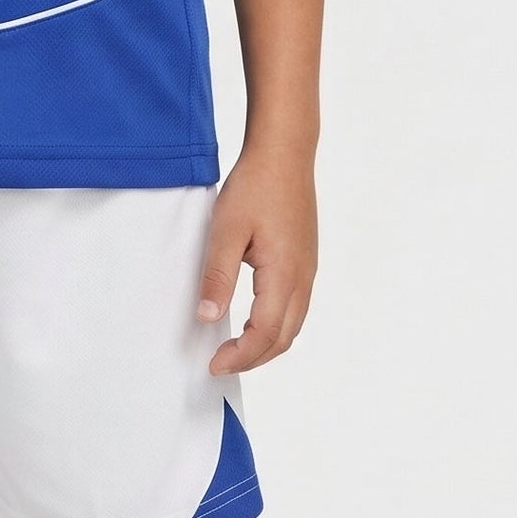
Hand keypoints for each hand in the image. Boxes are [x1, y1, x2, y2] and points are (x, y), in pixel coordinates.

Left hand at [196, 144, 317, 374]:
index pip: (264, 333)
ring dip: (266, 344)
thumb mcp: (226, 229)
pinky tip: (255, 320)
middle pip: (283, 337)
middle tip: (222, 363)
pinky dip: (276, 325)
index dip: (240, 356)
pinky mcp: (306, 260)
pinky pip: (296, 306)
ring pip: (293, 324)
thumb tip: (208, 317)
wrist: (284, 153)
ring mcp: (308, 269)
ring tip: (236, 349)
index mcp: (284, 274)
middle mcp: (303, 278)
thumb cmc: (255, 186)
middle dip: (254, 358)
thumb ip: (218, 275)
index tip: (214, 364)